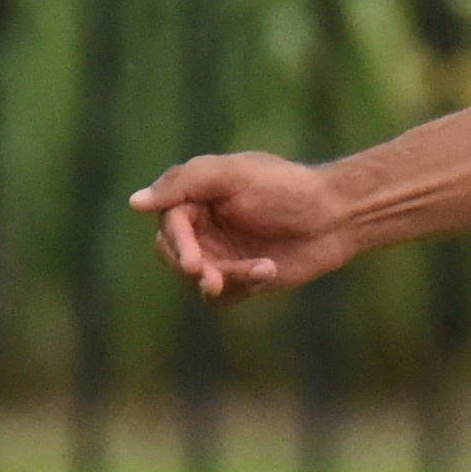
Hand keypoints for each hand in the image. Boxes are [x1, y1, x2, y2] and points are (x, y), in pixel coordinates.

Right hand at [134, 152, 361, 299]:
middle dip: (193, 268)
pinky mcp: (241, 278)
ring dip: (226, 278)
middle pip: (174, 255)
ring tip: (262, 269)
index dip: (179, 245)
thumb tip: (134, 203)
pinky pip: (222, 296)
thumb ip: (183, 183)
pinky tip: (270, 269)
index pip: (169, 223)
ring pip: (197, 279)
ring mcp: (221, 253)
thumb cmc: (285, 187)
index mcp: (196, 197)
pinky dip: (243, 285)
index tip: (193, 263)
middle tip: (212, 279)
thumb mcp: (232, 175)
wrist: (336, 215)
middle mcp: (203, 226)